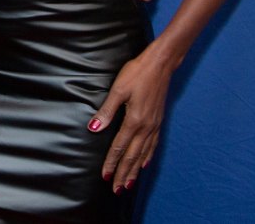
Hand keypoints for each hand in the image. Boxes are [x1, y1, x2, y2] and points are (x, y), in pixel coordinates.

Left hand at [87, 50, 172, 193]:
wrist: (160, 64)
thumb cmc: (137, 73)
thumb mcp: (118, 90)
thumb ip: (106, 111)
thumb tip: (93, 129)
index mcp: (134, 121)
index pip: (120, 148)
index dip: (111, 163)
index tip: (105, 177)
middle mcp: (146, 127)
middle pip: (133, 156)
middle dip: (124, 173)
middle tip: (117, 190)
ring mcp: (155, 125)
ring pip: (144, 154)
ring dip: (136, 169)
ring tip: (129, 183)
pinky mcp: (159, 121)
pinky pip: (153, 145)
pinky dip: (148, 157)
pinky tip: (145, 163)